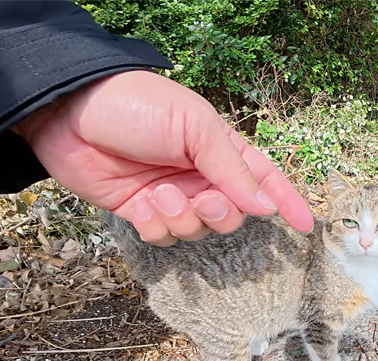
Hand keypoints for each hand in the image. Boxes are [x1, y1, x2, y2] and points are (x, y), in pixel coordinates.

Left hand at [13, 70, 313, 245]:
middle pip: (232, 215)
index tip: (305, 227)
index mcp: (221, 149)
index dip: (286, 202)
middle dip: (221, 213)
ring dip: (182, 218)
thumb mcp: (195, 129)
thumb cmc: (140, 107)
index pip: (264, 180)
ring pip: (197, 230)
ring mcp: (172, 195)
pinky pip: (164, 236)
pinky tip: (142, 204)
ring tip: (159, 193)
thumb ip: (233, 171)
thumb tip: (266, 207)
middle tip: (204, 198)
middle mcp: (200, 175)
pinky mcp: (142, 212)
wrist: (71, 113)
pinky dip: (156, 225)